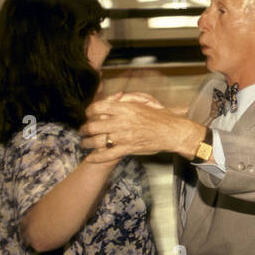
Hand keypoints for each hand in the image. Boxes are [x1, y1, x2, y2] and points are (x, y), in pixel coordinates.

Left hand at [81, 94, 198, 159]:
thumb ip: (128, 98)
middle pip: (93, 125)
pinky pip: (107, 154)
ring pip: (97, 141)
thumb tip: (115, 97)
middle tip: (82, 131)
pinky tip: (90, 157)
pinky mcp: (127, 149)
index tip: (88, 114)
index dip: (89, 111)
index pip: (97, 108)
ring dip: (87, 143)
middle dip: (84, 129)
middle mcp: (121, 122)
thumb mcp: (144, 101)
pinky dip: (96, 157)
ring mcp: (123, 137)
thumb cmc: (161, 116)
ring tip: (84, 143)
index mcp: (124, 108)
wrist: (172, 132)